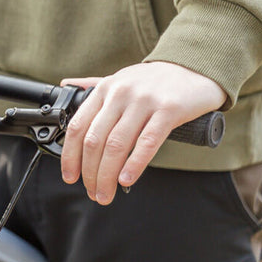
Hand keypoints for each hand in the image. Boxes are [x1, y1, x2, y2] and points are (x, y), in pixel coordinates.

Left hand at [59, 62, 224, 204]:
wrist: (196, 67)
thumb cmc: (155, 80)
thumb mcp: (120, 78)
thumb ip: (92, 85)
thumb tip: (65, 84)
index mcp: (104, 89)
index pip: (77, 127)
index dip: (70, 156)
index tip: (70, 176)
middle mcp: (120, 94)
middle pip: (95, 140)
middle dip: (90, 172)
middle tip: (92, 192)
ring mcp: (144, 101)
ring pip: (117, 145)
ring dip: (107, 175)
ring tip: (106, 194)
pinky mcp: (169, 109)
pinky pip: (147, 142)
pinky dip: (134, 164)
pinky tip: (126, 180)